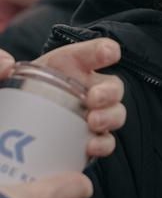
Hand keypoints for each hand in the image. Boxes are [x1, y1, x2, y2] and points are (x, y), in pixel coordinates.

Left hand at [0, 39, 125, 157]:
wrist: (12, 132)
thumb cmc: (12, 97)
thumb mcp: (4, 77)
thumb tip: (7, 64)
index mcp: (71, 66)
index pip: (94, 53)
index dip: (105, 51)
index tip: (109, 54)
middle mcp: (87, 89)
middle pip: (113, 86)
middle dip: (110, 92)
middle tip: (93, 99)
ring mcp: (92, 115)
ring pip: (115, 114)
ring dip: (111, 117)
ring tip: (94, 122)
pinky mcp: (88, 141)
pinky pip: (106, 142)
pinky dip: (104, 144)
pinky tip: (91, 147)